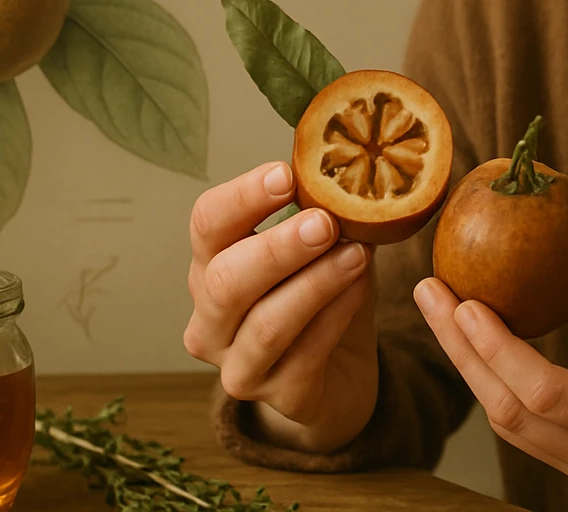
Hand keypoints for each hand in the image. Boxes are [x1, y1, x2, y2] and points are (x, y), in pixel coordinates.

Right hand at [184, 160, 378, 452]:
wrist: (339, 375)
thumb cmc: (323, 297)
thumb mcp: (319, 248)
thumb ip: (323, 214)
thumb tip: (354, 170)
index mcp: (211, 266)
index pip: (206, 224)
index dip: (242, 197)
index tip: (286, 175)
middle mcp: (210, 319)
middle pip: (224, 280)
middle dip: (277, 248)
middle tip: (325, 222)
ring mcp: (238, 366)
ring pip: (265, 325)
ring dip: (315, 284)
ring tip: (358, 254)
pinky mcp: (279, 398)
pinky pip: (305, 357)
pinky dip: (336, 318)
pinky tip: (360, 289)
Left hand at [415, 263, 567, 509]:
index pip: (548, 394)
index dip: (497, 347)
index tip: (464, 300)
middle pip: (513, 414)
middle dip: (462, 352)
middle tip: (430, 294)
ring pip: (513, 427)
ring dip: (472, 368)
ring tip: (443, 310)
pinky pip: (531, 431)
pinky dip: (499, 384)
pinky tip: (479, 343)